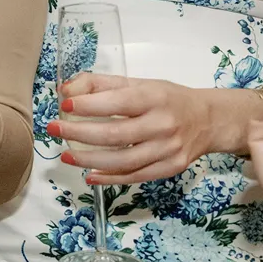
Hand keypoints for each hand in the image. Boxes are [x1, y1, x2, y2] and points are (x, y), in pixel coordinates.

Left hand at [50, 74, 237, 183]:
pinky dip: (109, 178)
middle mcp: (163, 124)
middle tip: (53, 129)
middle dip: (79, 133)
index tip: (64, 106)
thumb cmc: (167, 99)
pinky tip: (89, 175)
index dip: (89, 105)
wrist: (208, 121)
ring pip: (122, 161)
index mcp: (154, 97)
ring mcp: (167, 150)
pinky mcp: (170, 168)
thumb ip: (100, 84)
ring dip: (89, 160)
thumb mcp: (138, 83)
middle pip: (115, 135)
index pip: (118, 102)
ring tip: (65, 156)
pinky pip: (135, 176)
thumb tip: (66, 91)